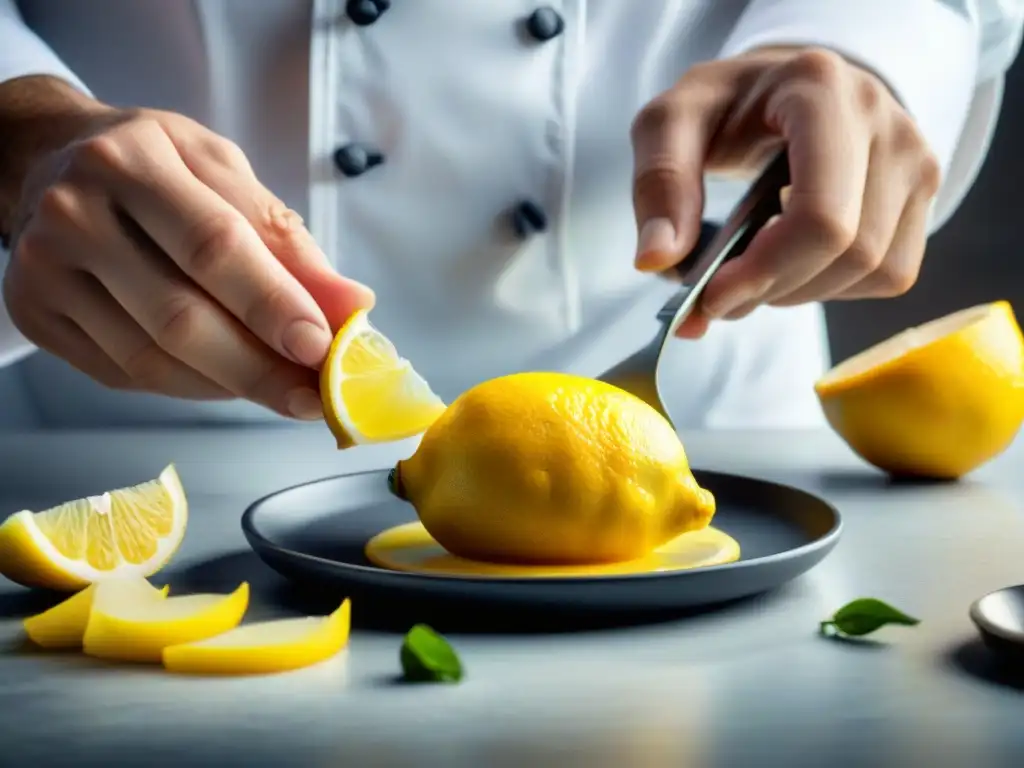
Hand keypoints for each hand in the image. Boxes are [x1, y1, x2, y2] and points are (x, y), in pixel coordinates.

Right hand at [2, 83, 373, 418]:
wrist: (51, 162)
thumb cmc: (155, 165)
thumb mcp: (225, 172)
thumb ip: (286, 238)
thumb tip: (349, 305)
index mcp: (130, 161)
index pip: (213, 246)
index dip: (272, 304)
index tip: (323, 347)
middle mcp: (73, 214)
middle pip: (178, 317)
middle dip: (260, 369)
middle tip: (314, 397)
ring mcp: (43, 270)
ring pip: (151, 360)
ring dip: (230, 386)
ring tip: (283, 388)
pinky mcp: (35, 314)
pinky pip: (127, 374)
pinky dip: (191, 387)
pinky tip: (227, 379)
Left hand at [630, 47, 941, 337]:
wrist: (781, 86)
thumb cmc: (726, 105)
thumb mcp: (670, 124)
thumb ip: (659, 184)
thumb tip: (657, 260)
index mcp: (821, 91)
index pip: (820, 215)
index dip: (766, 271)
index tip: (712, 295)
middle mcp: (886, 121)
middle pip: (850, 251)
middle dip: (775, 288)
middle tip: (720, 294)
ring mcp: (916, 158)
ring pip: (875, 270)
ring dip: (802, 291)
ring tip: (755, 271)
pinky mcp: (924, 193)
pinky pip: (891, 273)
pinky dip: (834, 286)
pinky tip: (795, 260)